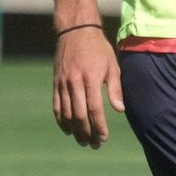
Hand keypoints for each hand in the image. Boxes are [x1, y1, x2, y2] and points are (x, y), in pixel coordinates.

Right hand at [52, 25, 124, 148]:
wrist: (76, 31)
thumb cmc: (98, 48)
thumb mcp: (112, 65)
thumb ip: (115, 88)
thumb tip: (119, 110)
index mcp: (91, 79)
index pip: (94, 110)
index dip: (99, 127)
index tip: (103, 138)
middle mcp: (74, 83)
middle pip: (79, 116)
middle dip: (87, 133)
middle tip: (94, 145)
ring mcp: (63, 84)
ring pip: (66, 114)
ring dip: (74, 130)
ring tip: (83, 141)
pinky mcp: (56, 83)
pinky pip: (56, 106)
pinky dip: (61, 120)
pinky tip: (68, 129)